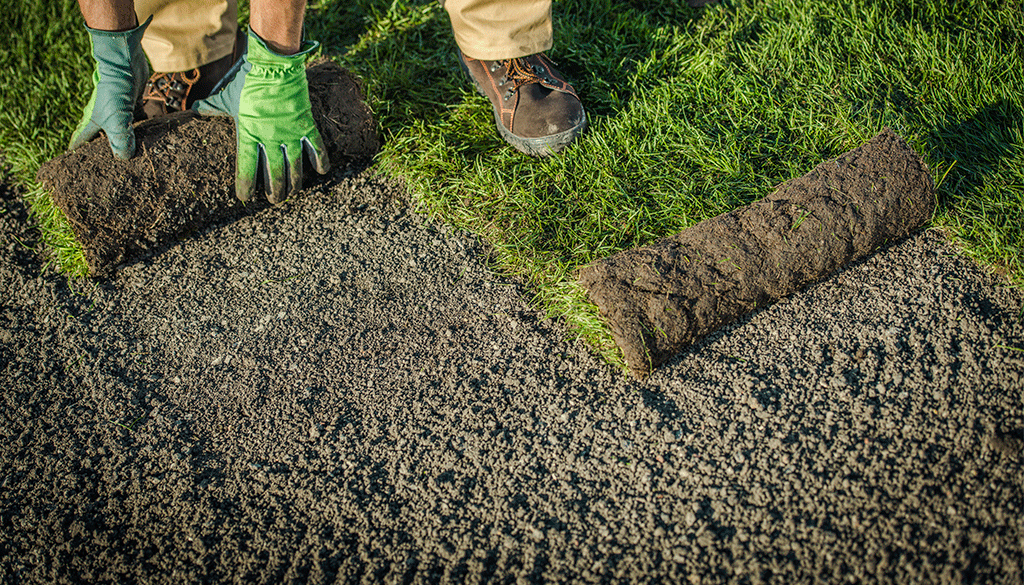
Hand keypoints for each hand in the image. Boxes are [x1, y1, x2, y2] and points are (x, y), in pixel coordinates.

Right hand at [69, 16, 149, 159]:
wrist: (125, 63)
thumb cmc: (114, 91)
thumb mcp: (116, 120)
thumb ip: (120, 140)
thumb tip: (125, 157)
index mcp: (93, 123)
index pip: (80, 142)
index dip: (77, 155)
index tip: (77, 169)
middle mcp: (105, 119)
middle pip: (104, 140)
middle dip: (108, 153)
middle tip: (117, 169)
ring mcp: (120, 112)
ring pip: (124, 132)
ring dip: (131, 143)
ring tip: (140, 160)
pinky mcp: (133, 105)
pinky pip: (140, 122)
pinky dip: (146, 130)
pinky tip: (155, 140)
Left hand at [193, 28, 329, 203]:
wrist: (274, 63)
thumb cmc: (248, 80)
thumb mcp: (227, 97)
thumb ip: (212, 108)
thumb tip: (194, 111)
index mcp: (249, 134)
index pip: (246, 170)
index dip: (246, 188)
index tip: (245, 199)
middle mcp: (270, 139)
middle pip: (274, 174)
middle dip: (274, 192)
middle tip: (274, 200)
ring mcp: (290, 133)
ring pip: (295, 167)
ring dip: (294, 184)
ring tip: (292, 193)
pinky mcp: (306, 125)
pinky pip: (316, 148)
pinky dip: (320, 161)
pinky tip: (321, 172)